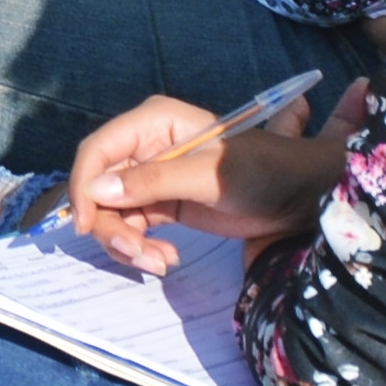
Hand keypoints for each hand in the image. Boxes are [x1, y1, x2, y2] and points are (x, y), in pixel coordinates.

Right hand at [54, 80, 360, 274]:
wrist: (300, 196)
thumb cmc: (262, 171)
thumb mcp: (207, 175)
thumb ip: (153, 181)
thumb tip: (97, 192)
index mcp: (153, 123)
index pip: (98, 150)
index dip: (84, 186)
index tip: (87, 224)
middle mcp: (145, 147)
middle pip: (99, 187)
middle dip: (111, 225)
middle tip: (138, 254)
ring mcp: (152, 178)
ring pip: (113, 214)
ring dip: (127, 243)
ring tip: (160, 262)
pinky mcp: (162, 205)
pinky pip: (133, 228)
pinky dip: (142, 248)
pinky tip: (167, 259)